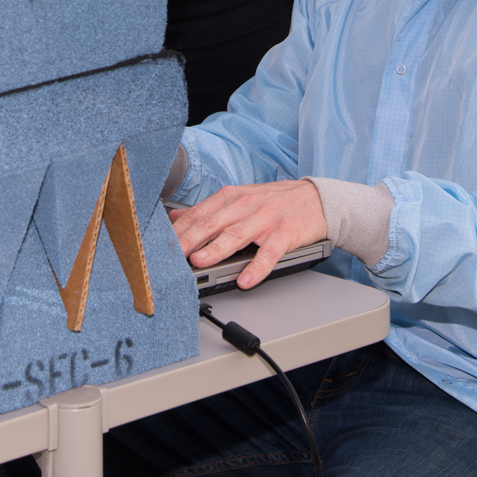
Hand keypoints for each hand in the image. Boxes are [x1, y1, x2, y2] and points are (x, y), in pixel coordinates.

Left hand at [170, 180, 327, 289]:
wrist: (316, 198)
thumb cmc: (274, 201)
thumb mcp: (240, 197)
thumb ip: (209, 208)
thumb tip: (176, 215)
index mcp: (231, 198)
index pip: (198, 213)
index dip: (179, 229)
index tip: (161, 244)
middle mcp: (245, 206)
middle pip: (212, 223)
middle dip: (189, 239)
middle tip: (172, 255)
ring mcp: (265, 220)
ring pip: (236, 235)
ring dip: (216, 249)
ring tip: (200, 262)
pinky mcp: (285, 234)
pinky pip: (269, 253)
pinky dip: (257, 267)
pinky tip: (246, 279)